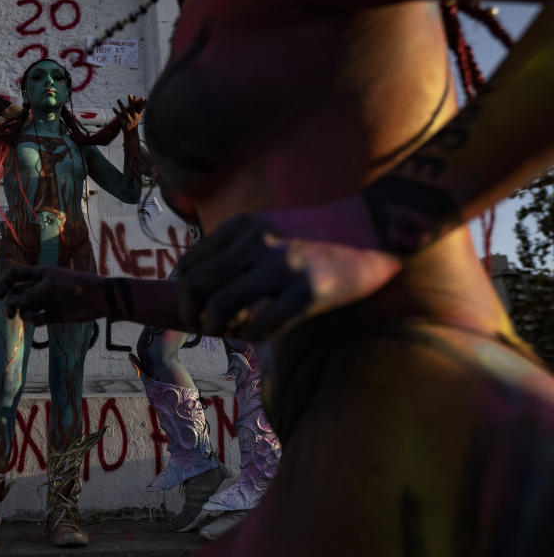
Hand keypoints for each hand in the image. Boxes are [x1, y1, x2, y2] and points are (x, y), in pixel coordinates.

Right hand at [0, 266, 109, 323]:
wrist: (97, 298)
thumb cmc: (74, 286)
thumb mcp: (49, 286)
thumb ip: (29, 294)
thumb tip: (10, 301)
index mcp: (39, 274)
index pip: (15, 275)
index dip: (4, 283)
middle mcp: (40, 287)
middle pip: (17, 294)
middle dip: (10, 302)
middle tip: (9, 314)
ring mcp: (46, 301)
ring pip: (25, 308)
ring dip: (21, 313)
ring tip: (27, 316)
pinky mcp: (52, 315)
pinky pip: (36, 318)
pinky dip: (34, 320)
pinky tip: (41, 319)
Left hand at [113, 95, 145, 131]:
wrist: (131, 134)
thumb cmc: (134, 123)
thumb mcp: (138, 116)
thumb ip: (139, 108)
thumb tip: (142, 99)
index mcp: (138, 115)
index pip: (140, 107)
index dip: (141, 102)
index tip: (142, 97)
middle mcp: (134, 117)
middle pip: (133, 108)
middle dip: (131, 102)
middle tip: (129, 95)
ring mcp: (129, 120)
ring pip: (125, 112)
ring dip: (121, 105)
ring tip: (118, 99)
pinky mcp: (124, 123)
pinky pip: (120, 117)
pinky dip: (116, 112)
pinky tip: (113, 108)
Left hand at [175, 205, 401, 339]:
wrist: (379, 224)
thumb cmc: (321, 231)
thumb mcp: (271, 224)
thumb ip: (239, 248)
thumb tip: (204, 288)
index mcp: (243, 225)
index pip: (190, 265)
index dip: (182, 293)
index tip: (191, 307)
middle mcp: (256, 242)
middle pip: (195, 287)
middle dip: (190, 315)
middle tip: (200, 327)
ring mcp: (281, 266)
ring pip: (221, 308)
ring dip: (216, 329)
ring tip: (228, 333)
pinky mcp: (308, 291)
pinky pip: (262, 326)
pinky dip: (252, 337)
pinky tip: (261, 335)